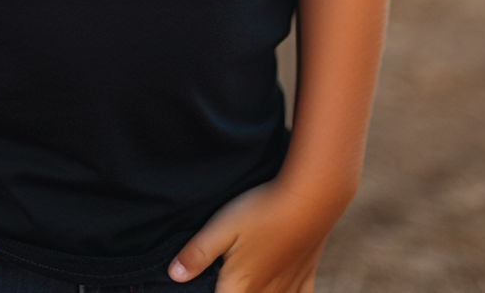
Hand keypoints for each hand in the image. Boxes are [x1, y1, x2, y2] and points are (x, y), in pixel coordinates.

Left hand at [167, 179, 346, 292]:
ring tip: (246, 285)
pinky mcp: (306, 273)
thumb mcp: (221, 228)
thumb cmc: (261, 212)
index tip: (203, 287)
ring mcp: (289, 285)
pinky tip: (284, 291)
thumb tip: (174, 275)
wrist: (310, 200)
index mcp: (241, 286)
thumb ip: (197, 254)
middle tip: (225, 282)